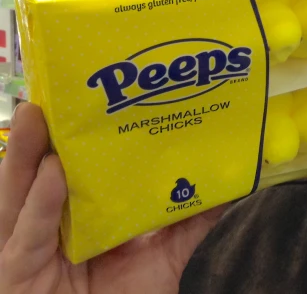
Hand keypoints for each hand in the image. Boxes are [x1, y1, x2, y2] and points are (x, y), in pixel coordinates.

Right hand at [0, 103, 225, 293]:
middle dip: (39, 133)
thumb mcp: (163, 253)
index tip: (81, 95)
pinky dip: (41, 203)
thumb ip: (189, 220)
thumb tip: (226, 185)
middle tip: (49, 94)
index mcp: (72, 213)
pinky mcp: (19, 272)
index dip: (65, 134)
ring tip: (37, 115)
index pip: (63, 165)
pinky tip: (54, 173)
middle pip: (35, 172)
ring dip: (26, 153)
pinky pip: (30, 235)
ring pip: (17, 194)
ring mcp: (28, 247)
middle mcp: (43, 224)